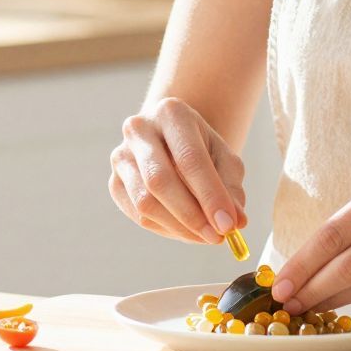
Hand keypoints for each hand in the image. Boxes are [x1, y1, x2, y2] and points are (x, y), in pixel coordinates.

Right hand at [108, 97, 246, 244]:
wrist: (171, 141)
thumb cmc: (202, 149)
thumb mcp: (225, 160)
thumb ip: (231, 188)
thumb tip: (236, 221)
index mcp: (171, 113)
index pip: (189, 158)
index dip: (210, 195)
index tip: (229, 224)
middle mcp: (139, 130)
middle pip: (160, 180)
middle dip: (192, 215)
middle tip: (217, 236)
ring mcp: (121, 156)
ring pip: (145, 202)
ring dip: (179, 227)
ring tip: (205, 235)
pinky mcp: (114, 182)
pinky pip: (138, 216)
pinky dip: (166, 229)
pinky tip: (186, 230)